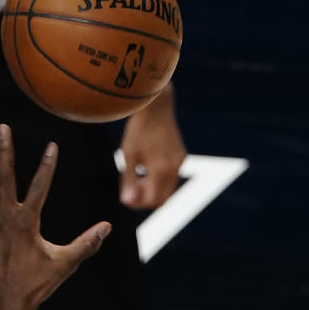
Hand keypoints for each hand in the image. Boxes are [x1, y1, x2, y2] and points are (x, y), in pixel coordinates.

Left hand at [0, 124, 110, 309]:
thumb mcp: (66, 264)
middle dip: (4, 151)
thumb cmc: (38, 285)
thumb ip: (86, 244)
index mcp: (26, 223)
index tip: (52, 145)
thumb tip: (106, 227)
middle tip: (2, 128)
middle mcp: (5, 220)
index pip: (39, 187)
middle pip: (4, 178)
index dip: (47, 166)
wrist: (8, 304)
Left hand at [119, 86, 186, 208]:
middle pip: (163, 199)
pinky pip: (172, 177)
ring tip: (137, 178)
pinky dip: (160, 180)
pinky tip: (146, 168)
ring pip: (169, 189)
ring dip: (154, 190)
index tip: (126, 199)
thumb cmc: (138, 129)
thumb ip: (128, 180)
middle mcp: (174, 169)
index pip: (153, 200)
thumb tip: (126, 202)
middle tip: (131, 191)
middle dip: (147, 199)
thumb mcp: (129, 155)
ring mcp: (180, 162)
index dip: (139, 204)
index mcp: (161, 170)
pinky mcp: (181, 156)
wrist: (156, 105)